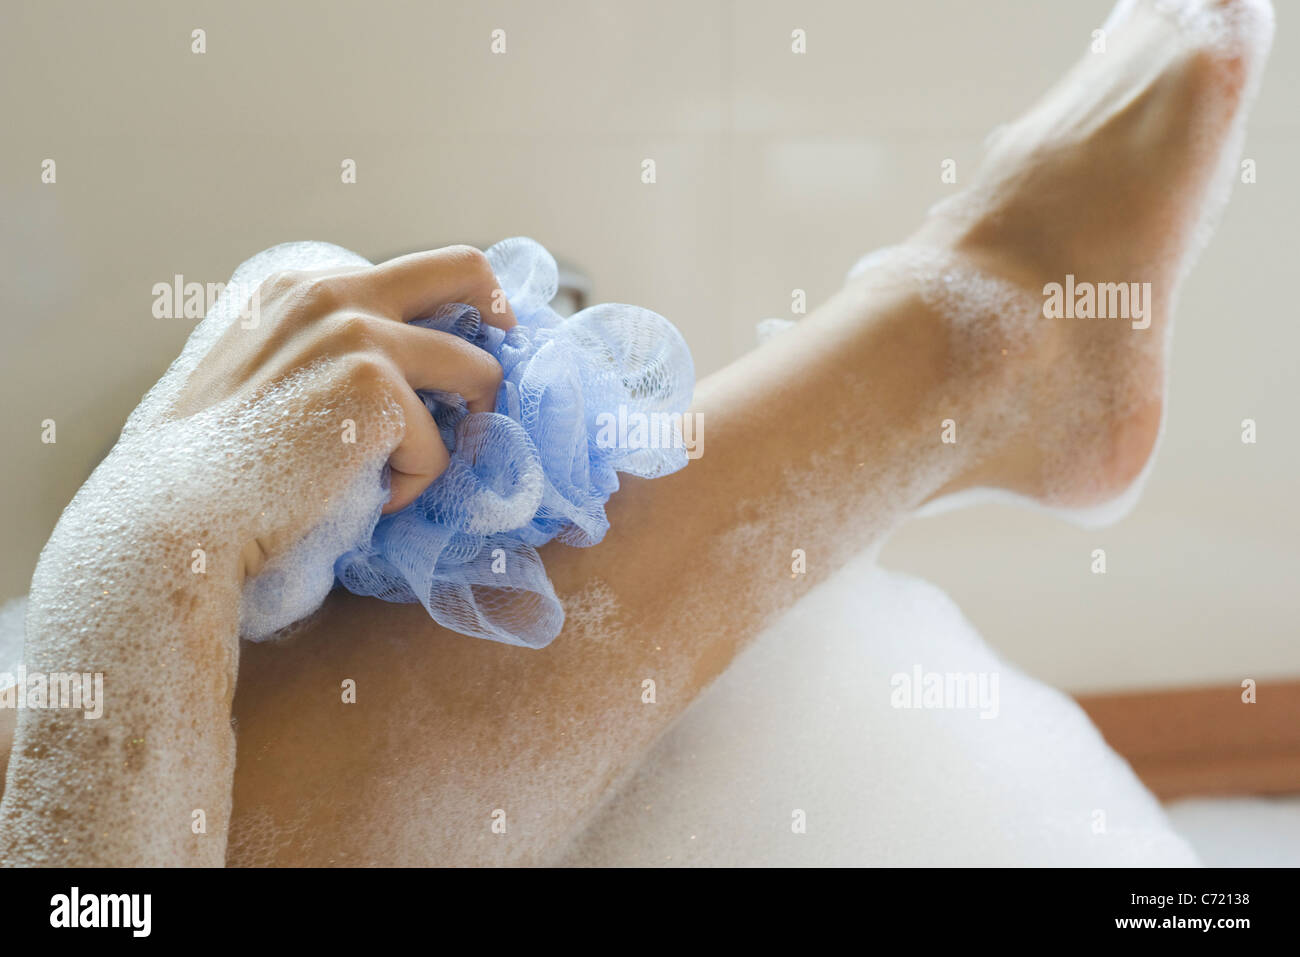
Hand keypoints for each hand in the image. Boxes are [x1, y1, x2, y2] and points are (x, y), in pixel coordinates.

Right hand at [167, 244, 515, 575]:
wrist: (177, 516)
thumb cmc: (216, 468)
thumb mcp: (266, 378)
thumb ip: (326, 353)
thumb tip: (408, 372)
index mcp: (303, 286)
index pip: (415, 275)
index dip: (454, 318)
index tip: (461, 363)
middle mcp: (332, 292)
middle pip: (467, 270)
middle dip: (501, 323)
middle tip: (495, 384)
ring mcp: (356, 332)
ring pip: (476, 371)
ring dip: (451, 437)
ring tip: (395, 481)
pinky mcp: (376, 386)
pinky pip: (440, 449)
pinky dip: (411, 488)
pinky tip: (361, 502)